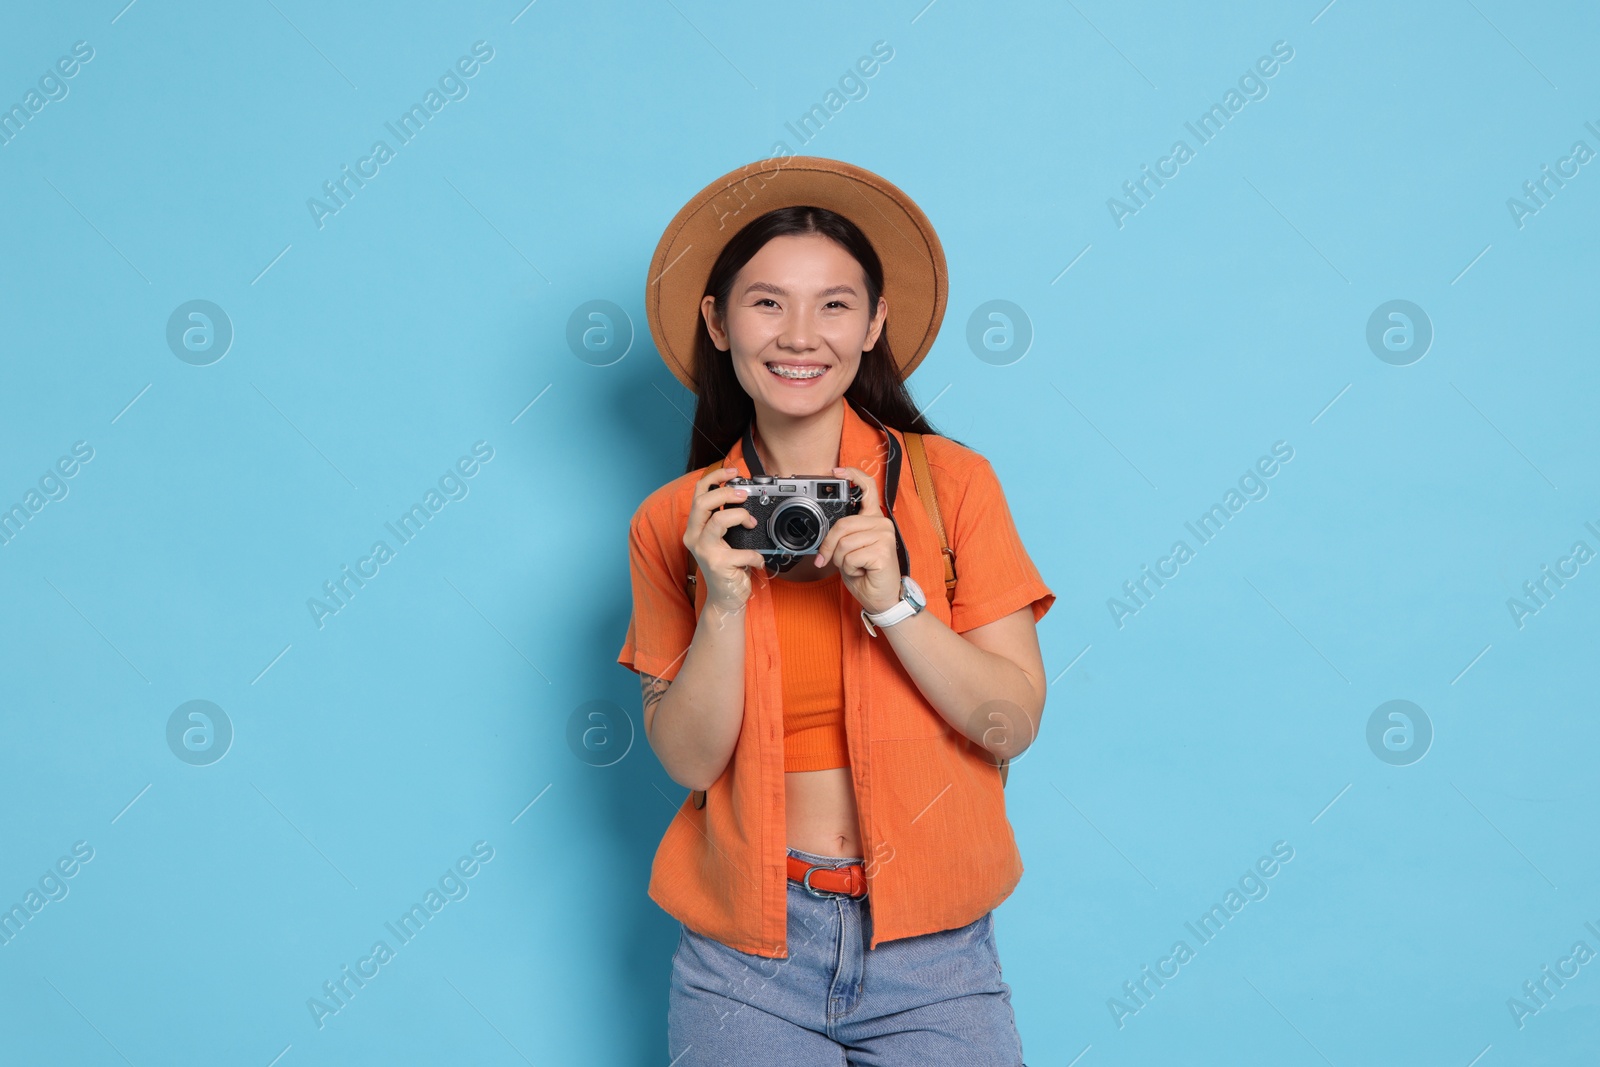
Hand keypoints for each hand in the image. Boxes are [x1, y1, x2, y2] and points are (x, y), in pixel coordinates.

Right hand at [683, 467, 765, 614]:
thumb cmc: (726, 566)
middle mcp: (694, 537)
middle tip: (744, 495)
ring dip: (740, 516)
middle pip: (703, 502)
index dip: (714, 477)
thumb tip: (741, 495)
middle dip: (725, 492)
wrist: (725, 597)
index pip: (698, 493)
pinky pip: (744, 551)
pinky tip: (758, 560)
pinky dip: (756, 555)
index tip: (732, 471)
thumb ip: (724, 519)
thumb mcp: (721, 539)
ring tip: (751, 523)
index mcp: (694, 527)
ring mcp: (705, 551)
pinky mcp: (718, 564)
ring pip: (719, 520)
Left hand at [813, 465, 901, 615]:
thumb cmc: (866, 574)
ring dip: (841, 560)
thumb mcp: (849, 549)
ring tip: (854, 567)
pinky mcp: (883, 551)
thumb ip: (842, 533)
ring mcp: (885, 536)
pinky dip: (849, 569)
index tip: (836, 472)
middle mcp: (882, 523)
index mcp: (874, 519)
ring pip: (844, 543)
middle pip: (842, 524)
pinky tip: (862, 571)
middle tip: (829, 560)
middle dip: (829, 546)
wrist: (882, 598)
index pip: (867, 489)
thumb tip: (824, 531)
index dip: (852, 475)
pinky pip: (850, 557)